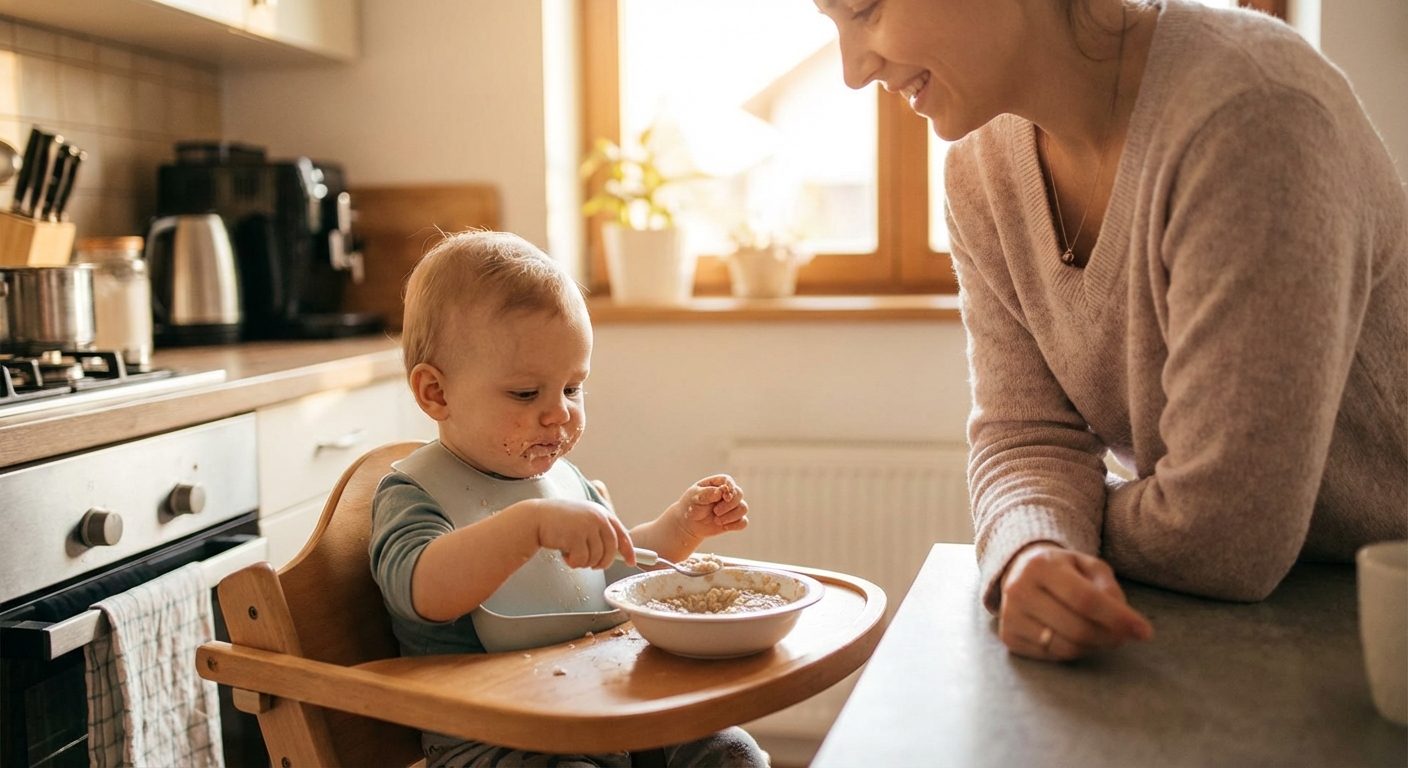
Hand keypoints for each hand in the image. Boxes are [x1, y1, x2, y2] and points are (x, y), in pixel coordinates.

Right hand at [533, 499, 633, 568]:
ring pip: (597, 557)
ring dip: (585, 563)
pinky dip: (574, 563)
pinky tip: (565, 556)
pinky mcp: (576, 537)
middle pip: (612, 550)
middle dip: (603, 563)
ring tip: (573, 556)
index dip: (629, 551)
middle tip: (593, 567)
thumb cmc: (558, 522)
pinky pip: (582, 560)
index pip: (622, 534)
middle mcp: (597, 518)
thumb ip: (599, 531)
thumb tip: (618, 552)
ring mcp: (587, 527)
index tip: (632, 562)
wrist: (535, 518)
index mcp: (601, 513)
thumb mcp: (583, 520)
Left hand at [676, 474, 748, 538]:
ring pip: (743, 508)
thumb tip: (722, 491)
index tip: (725, 497)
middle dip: (729, 505)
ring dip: (731, 516)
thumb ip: (707, 493)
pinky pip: (744, 522)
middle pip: (739, 494)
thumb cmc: (691, 506)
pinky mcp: (734, 520)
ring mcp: (732, 507)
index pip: (728, 481)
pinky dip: (736, 525)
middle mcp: (727, 494)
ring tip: (716, 520)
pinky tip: (725, 527)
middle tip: (716, 512)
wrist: (689, 523)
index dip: (730, 488)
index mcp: (717, 484)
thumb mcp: (695, 498)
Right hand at [998, 542, 1154, 660]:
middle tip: (1123, 636)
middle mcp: (1018, 590)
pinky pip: (1052, 656)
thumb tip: (1125, 622)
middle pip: (1077, 628)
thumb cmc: (1062, 570)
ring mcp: (1010, 615)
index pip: (1085, 599)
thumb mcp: (1089, 566)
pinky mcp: (1008, 636)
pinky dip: (1073, 652)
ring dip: (1093, 647)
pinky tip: (1077, 638)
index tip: (1144, 632)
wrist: (1020, 571)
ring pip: (1065, 647)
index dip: (1117, 618)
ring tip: (1101, 635)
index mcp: (1040, 565)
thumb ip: (1109, 589)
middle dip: (1109, 637)